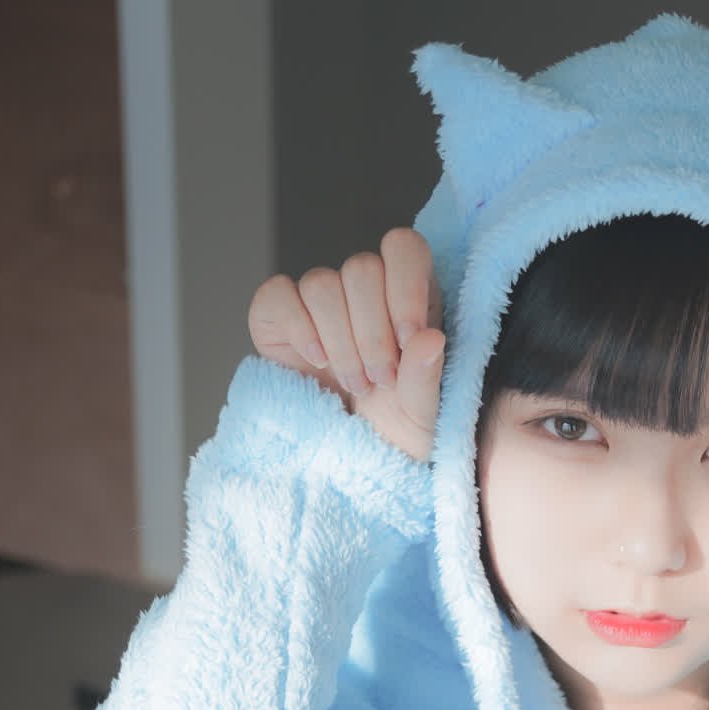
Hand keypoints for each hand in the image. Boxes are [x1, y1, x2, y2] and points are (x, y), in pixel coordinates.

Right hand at [248, 227, 444, 464]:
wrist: (355, 461)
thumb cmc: (395, 431)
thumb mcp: (424, 416)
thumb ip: (428, 378)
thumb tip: (430, 338)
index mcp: (408, 295)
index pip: (403, 248)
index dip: (404, 284)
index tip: (408, 338)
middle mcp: (364, 290)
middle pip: (360, 268)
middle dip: (372, 334)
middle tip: (380, 381)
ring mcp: (320, 301)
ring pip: (322, 284)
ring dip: (340, 343)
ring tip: (355, 384)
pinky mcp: (279, 315)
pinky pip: (278, 294)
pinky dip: (298, 328)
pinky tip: (318, 362)